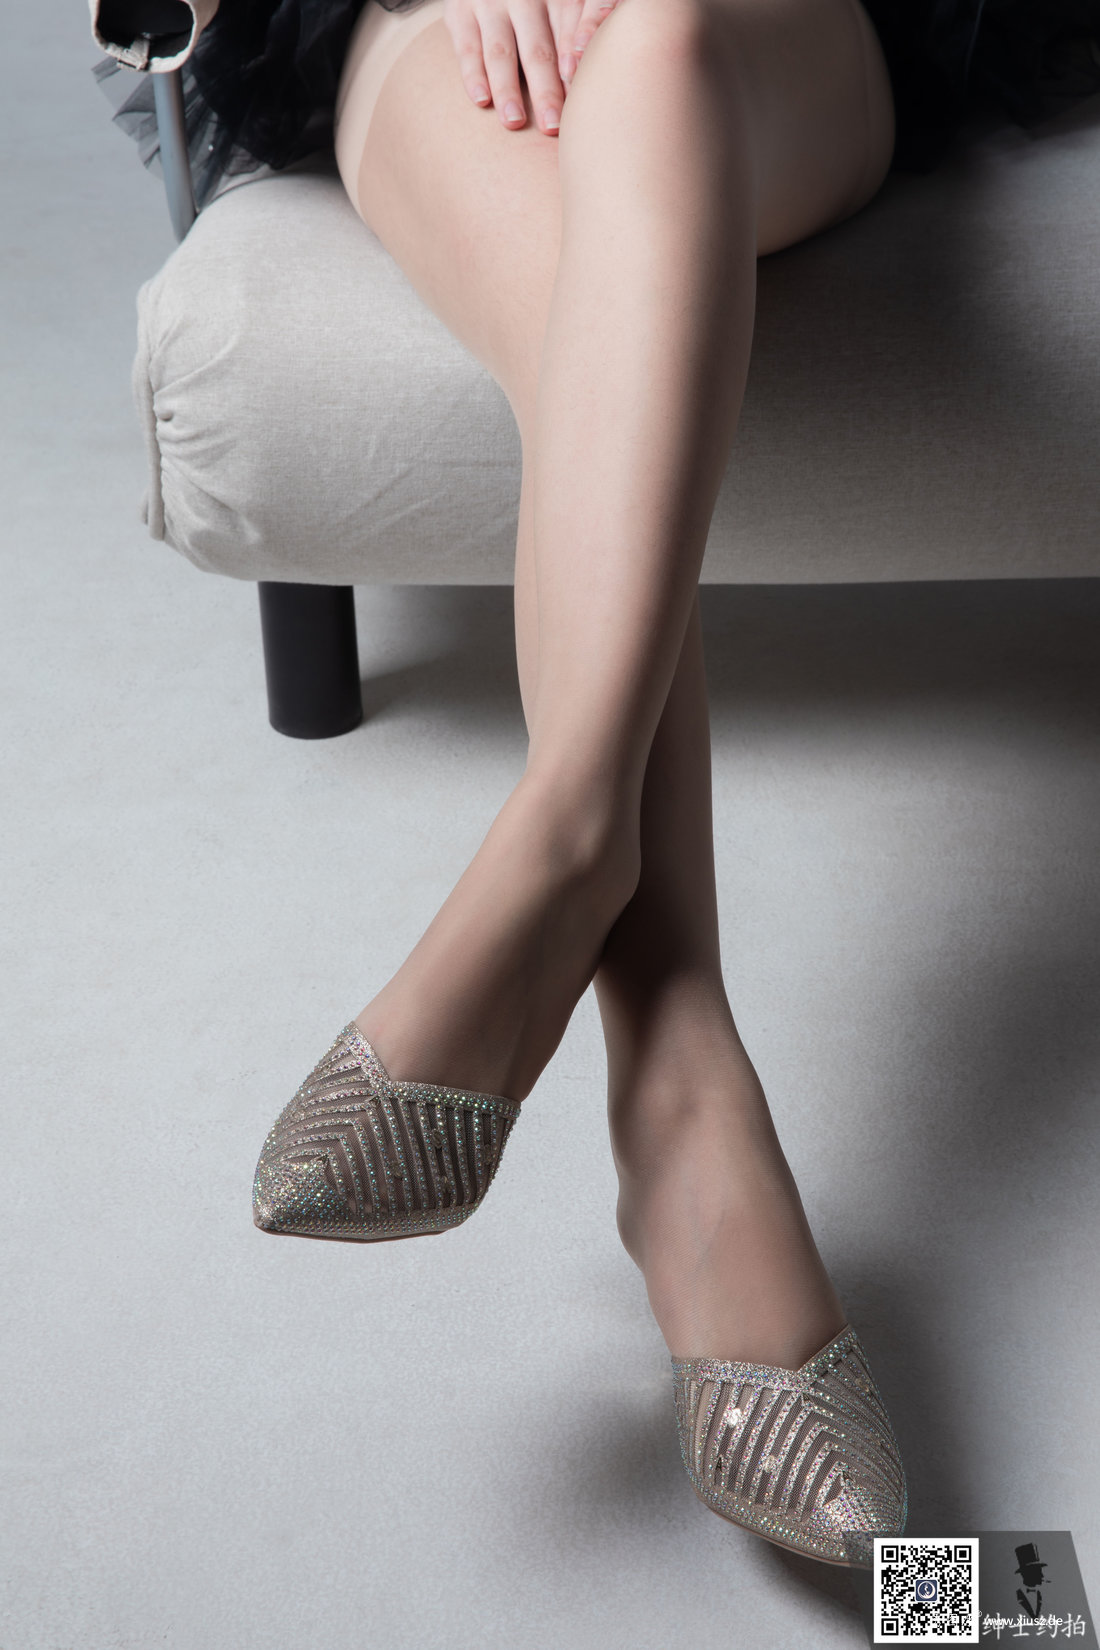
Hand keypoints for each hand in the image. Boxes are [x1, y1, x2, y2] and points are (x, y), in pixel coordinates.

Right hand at [443, 0, 622, 134]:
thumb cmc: (545, 2)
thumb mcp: (570, 0)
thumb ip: (590, 18)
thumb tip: (598, 55)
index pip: (569, 30)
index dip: (574, 61)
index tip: (579, 93)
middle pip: (538, 49)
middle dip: (545, 88)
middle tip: (553, 127)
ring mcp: (490, 3)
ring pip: (501, 51)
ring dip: (507, 88)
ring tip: (515, 121)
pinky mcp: (460, 11)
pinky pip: (466, 47)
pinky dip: (473, 74)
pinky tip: (482, 100)